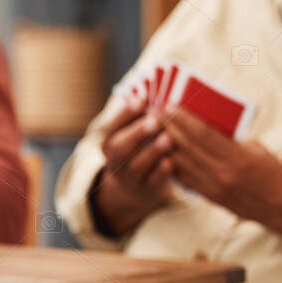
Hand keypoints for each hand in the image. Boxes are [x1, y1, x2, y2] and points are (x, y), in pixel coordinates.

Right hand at [89, 92, 175, 236]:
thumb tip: (152, 92)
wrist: (135, 186)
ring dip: (152, 152)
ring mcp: (129, 177)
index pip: (114, 125)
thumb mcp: (133, 132)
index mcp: (110, 140)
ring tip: (167, 139)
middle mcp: (116, 159)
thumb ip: (141, 114)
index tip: (142, 100)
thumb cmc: (140, 148)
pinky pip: (152, 183)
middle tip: (154, 121)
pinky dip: (161, 173)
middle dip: (137, 133)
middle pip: (121, 148)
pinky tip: (170, 162)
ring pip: (136, 166)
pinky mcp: (146, 190)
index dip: (127, 113)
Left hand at [160, 107, 281, 226]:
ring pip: (181, 163)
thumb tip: (204, 124)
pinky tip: (162, 151)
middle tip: (154, 112)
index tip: (169, 104)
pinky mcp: (209, 197)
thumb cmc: (272, 172)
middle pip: (187, 147)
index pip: (203, 134)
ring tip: (154, 129)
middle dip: (169, 127)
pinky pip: (184, 178)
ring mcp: (213, 188)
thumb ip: (229, 138)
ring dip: (164, 144)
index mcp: (238, 157)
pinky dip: (172, 163)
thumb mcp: (255, 148)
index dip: (184, 119)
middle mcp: (222, 174)